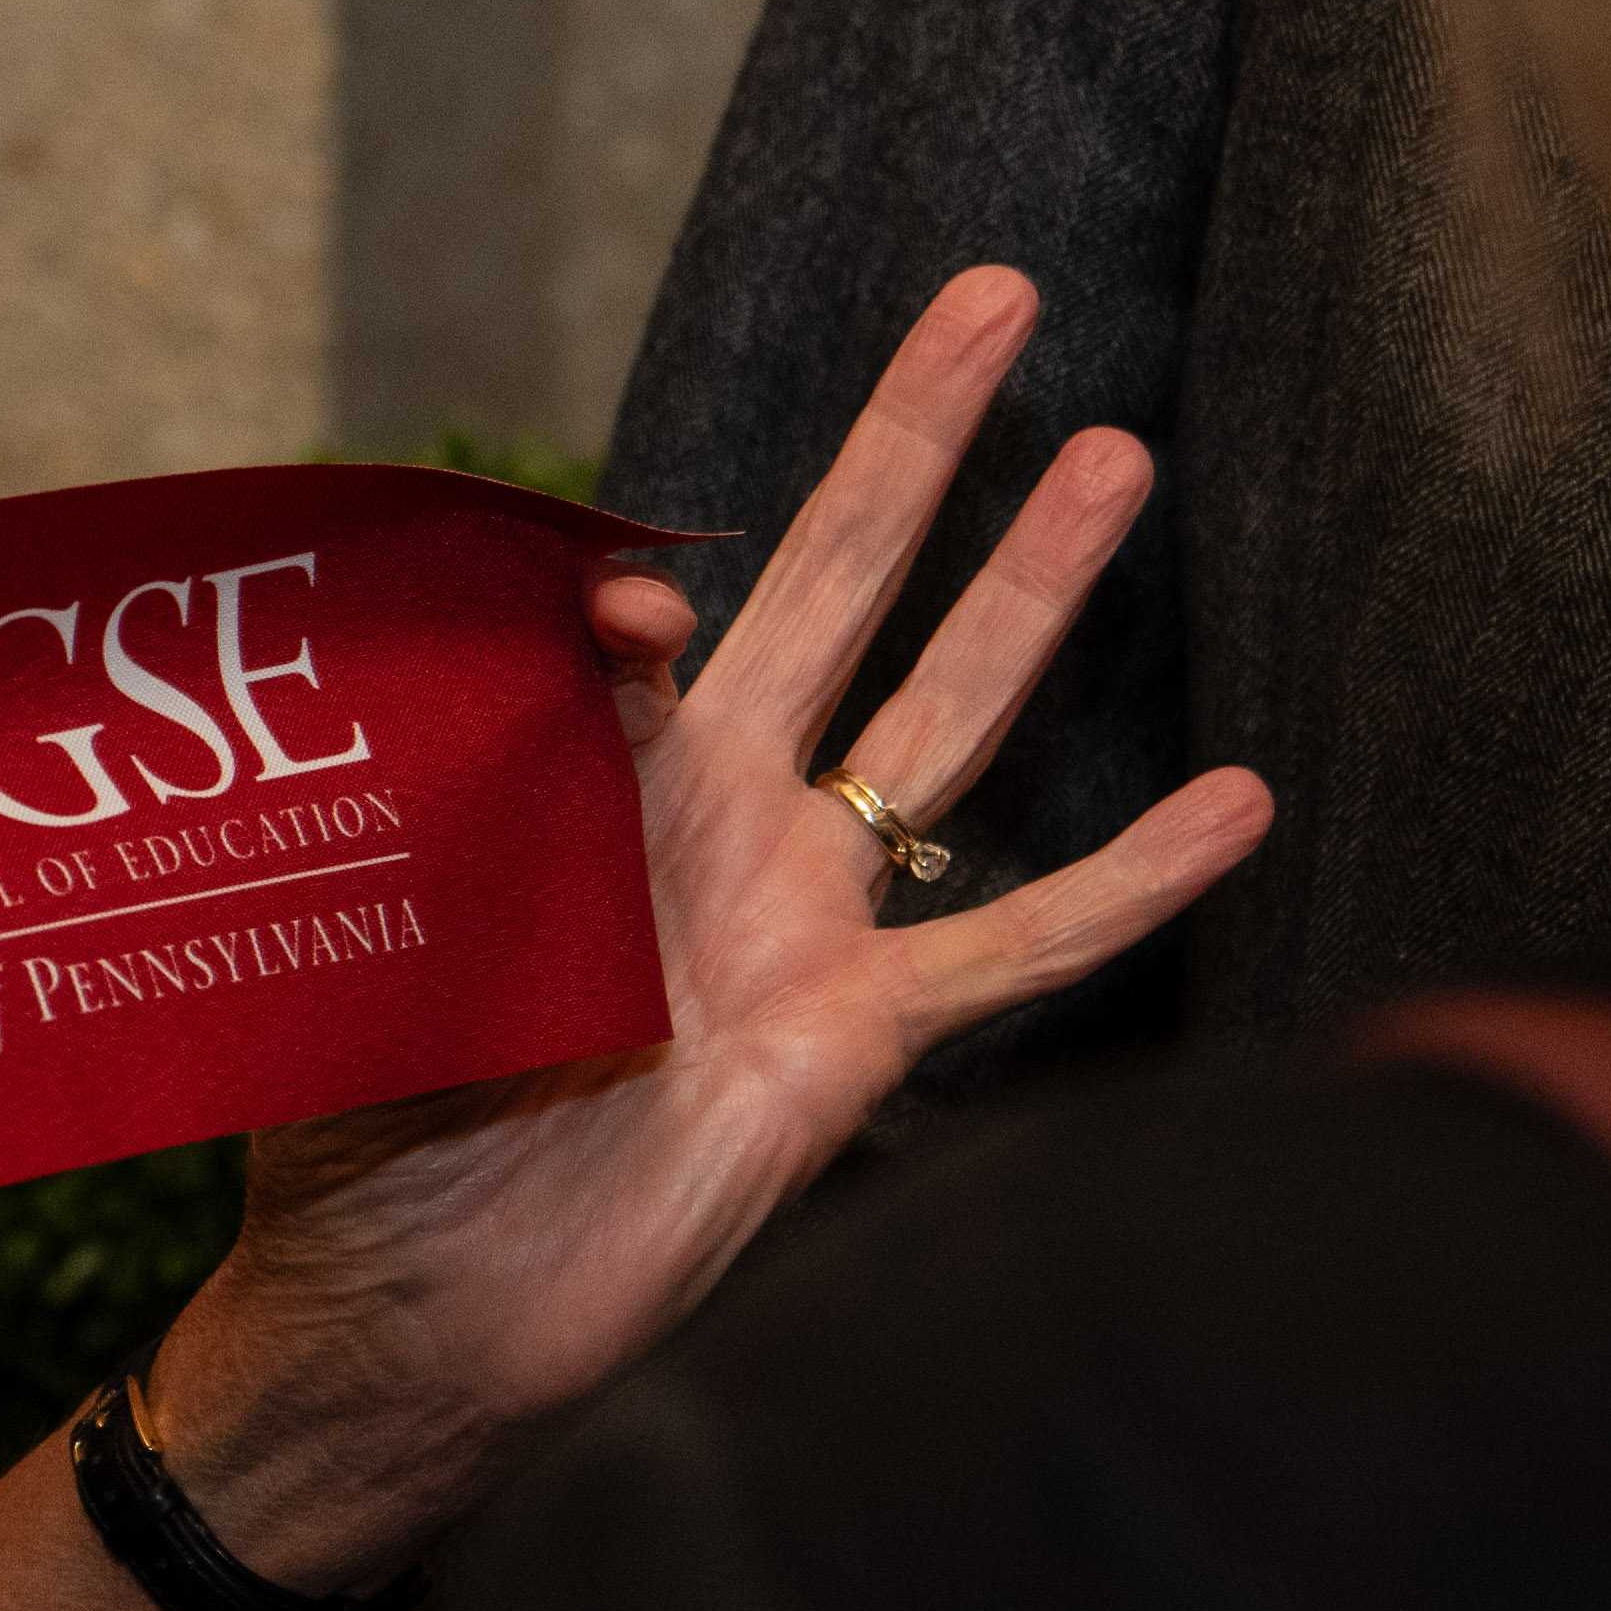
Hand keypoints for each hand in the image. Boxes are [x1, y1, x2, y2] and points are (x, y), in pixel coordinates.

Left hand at [151, 266, 1269, 1586]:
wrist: (418, 1312)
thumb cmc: (370, 1120)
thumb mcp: (399, 900)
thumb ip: (502, 746)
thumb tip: (638, 607)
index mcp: (575, 768)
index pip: (633, 604)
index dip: (628, 578)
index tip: (634, 608)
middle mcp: (706, 815)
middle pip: (839, 586)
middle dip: (916, 444)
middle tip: (999, 297)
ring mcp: (799, 914)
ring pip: (947, 722)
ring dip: (1035, 593)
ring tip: (1120, 458)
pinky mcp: (861, 1037)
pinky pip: (1017, 946)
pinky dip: (1131, 881)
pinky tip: (1240, 801)